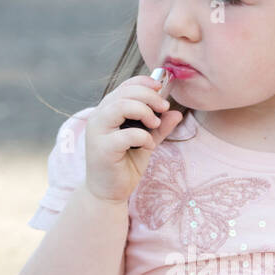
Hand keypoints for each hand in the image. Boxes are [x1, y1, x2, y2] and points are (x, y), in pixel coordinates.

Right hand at [84, 76, 183, 202]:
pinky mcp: (102, 148)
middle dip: (149, 96)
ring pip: (121, 106)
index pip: (124, 86)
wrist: (109, 192)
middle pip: (124, 93)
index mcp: (107, 111)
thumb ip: (159, 127)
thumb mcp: (146, 141)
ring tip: (155, 124)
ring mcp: (97, 132)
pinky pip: (126, 135)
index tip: (161, 88)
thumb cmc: (125, 165)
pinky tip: (148, 145)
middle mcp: (98, 117)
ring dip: (144, 111)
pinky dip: (143, 137)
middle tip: (164, 108)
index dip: (144, 82)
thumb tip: (176, 112)